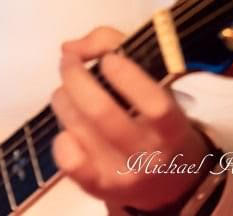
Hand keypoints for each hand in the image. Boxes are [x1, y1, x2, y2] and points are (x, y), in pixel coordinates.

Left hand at [50, 26, 213, 211]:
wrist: (168, 182)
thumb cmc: (153, 116)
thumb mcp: (151, 76)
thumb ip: (111, 44)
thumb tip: (70, 48)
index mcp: (171, 126)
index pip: (153, 103)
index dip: (126, 76)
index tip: (109, 60)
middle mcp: (148, 154)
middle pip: (100, 112)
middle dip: (75, 76)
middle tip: (68, 61)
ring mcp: (122, 175)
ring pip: (78, 128)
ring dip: (63, 98)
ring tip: (66, 90)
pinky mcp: (98, 188)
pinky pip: (68, 159)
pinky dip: (60, 136)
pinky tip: (68, 127)